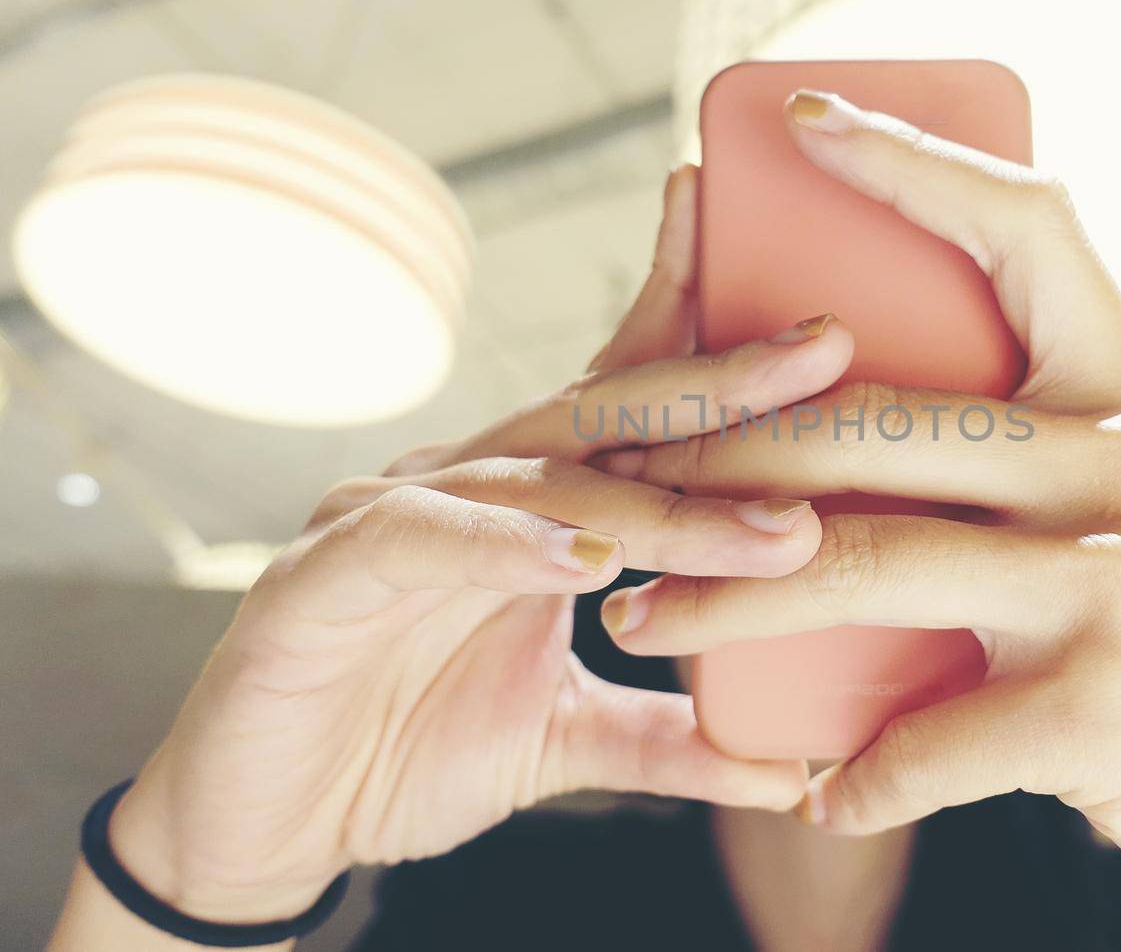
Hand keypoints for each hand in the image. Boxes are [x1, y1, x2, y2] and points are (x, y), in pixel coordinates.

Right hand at [103, 169, 853, 924]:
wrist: (272, 819)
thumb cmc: (407, 746)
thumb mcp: (567, 738)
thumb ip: (669, 739)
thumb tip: (790, 774)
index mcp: (530, 504)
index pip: (632, 406)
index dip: (714, 348)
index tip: (819, 323)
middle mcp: (472, 488)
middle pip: (608, 414)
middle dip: (721, 380)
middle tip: (826, 349)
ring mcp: (397, 517)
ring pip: (544, 482)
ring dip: (658, 502)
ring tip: (766, 525)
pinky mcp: (329, 574)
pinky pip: (430, 541)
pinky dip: (508, 547)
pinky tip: (587, 558)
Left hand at [593, 95, 1120, 950]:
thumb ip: (1050, 459)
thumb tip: (877, 439)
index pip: (1023, 226)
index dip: (910, 160)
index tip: (801, 124)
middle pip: (879, 415)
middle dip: (719, 445)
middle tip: (622, 471)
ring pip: (869, 563)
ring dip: (725, 604)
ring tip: (639, 624)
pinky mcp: (1112, 710)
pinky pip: (936, 737)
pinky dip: (859, 772)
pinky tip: (818, 788)